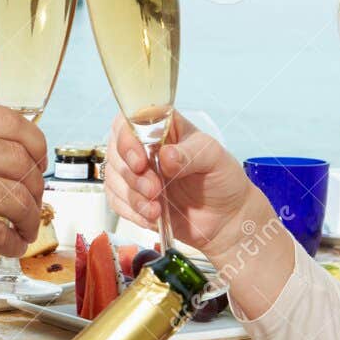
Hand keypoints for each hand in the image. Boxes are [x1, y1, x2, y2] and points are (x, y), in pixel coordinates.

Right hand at [0, 104, 47, 299]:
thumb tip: (7, 151)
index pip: (10, 120)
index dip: (35, 144)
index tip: (38, 164)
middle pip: (20, 160)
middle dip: (35, 187)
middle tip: (31, 205)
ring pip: (18, 199)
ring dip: (28, 219)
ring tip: (21, 231)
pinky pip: (2, 235)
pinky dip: (13, 245)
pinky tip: (8, 248)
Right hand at [102, 112, 260, 259]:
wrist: (226, 218)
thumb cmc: (222, 179)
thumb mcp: (214, 158)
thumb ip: (191, 154)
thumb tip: (167, 155)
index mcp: (163, 127)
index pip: (130, 121)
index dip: (127, 140)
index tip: (140, 161)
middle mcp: (145, 147)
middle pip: (116, 151)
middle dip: (132, 175)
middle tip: (155, 189)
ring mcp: (138, 173)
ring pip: (113, 178)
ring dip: (132, 196)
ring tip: (156, 208)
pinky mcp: (133, 197)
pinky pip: (116, 201)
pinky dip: (131, 211)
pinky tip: (151, 215)